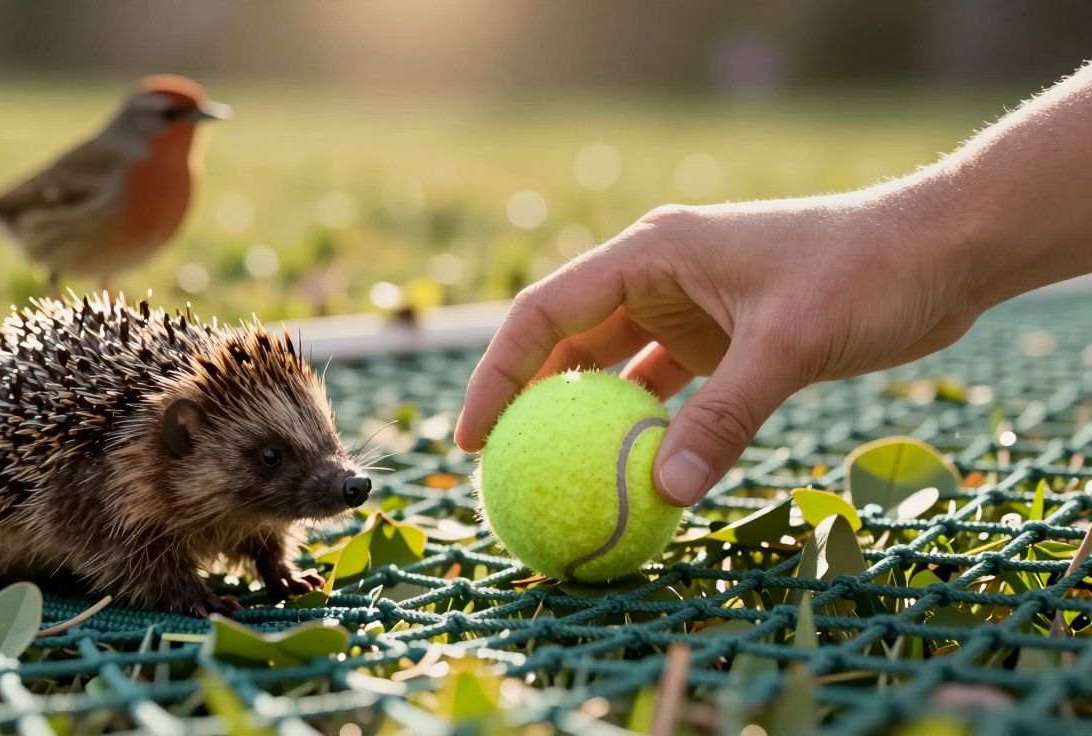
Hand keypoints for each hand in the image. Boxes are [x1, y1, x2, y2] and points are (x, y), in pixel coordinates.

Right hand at [455, 183, 983, 506]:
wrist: (941, 250)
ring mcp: (687, 308)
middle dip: (528, 404)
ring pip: (612, 371)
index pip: (545, 313)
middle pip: (566, 344)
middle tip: (501, 472)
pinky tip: (633, 474)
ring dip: (586, 422)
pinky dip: (646, 430)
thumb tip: (662, 495)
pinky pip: (663, 392)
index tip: (473, 439)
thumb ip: (725, 419)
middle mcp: (656, 276)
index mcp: (651, 252)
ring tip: (554, 480)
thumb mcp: (790, 344)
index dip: (496, 375)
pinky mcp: (720, 340)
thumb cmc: (864, 272)